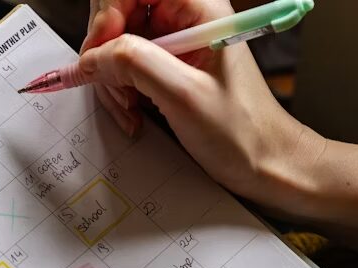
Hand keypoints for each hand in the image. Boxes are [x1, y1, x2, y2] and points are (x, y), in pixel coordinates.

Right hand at [81, 0, 357, 249]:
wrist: (263, 162)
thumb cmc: (241, 130)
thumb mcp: (184, 96)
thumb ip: (136, 64)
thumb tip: (94, 55)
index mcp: (199, 8)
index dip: (109, 13)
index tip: (102, 51)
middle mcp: (185, 19)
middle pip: (119, 13)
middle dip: (107, 52)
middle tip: (113, 86)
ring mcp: (174, 43)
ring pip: (117, 45)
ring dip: (111, 80)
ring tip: (128, 109)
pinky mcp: (167, 68)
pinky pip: (125, 68)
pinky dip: (120, 92)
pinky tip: (133, 113)